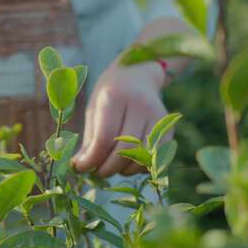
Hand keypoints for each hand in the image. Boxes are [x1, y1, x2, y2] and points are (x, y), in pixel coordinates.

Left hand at [71, 59, 169, 176]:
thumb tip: (79, 167)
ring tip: (110, 165)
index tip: (80, 168)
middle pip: (124, 150)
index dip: (91, 160)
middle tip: (95, 171)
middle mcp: (139, 105)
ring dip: (122, 170)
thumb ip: (89, 140)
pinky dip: (139, 167)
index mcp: (115, 97)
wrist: (137, 76)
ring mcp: (157, 116)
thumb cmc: (109, 96)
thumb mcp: (93, 111)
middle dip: (106, 168)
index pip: (104, 138)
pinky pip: (155, 158)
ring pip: (141, 157)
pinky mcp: (168, 128)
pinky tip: (126, 163)